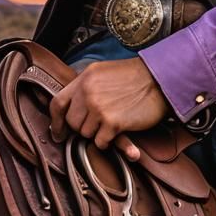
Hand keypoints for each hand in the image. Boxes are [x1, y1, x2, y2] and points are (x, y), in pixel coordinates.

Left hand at [49, 56, 171, 160]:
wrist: (159, 79)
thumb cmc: (134, 77)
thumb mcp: (103, 72)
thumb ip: (86, 87)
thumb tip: (71, 108)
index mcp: (85, 77)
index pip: (58, 102)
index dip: (56, 121)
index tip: (58, 132)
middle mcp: (88, 91)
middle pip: (72, 122)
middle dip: (83, 127)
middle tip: (98, 124)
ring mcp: (99, 107)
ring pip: (85, 134)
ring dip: (97, 134)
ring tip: (111, 123)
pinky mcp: (112, 122)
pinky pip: (100, 142)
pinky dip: (107, 142)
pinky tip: (117, 132)